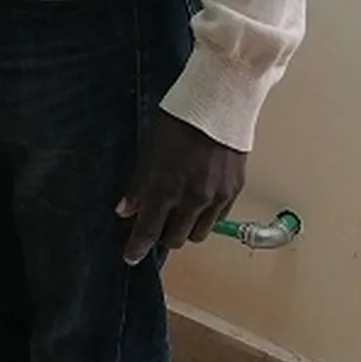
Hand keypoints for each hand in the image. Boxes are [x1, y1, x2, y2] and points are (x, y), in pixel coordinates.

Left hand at [117, 112, 245, 266]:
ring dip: (186, 228)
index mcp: (166, 189)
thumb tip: (126, 211)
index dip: (138, 247)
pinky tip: (199, 201)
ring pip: (199, 233)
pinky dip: (206, 216)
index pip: (149, 230)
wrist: (220, 104)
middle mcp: (193, 200)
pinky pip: (218, 218)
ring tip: (180, 212)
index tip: (130, 257)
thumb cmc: (177, 122)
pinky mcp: (235, 191)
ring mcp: (216, 197)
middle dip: (164, 236)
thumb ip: (139, 185)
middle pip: (176, 239)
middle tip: (158, 224)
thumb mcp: (150, 151)